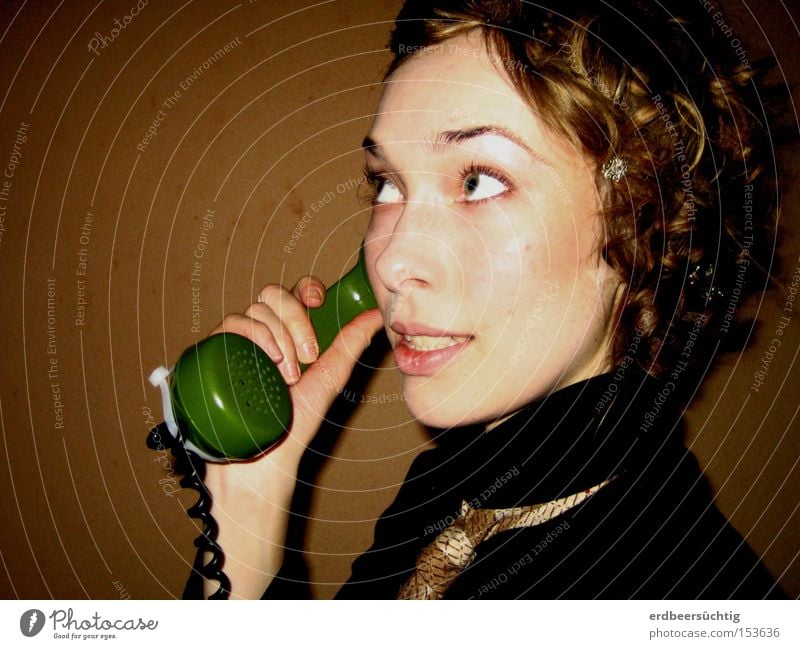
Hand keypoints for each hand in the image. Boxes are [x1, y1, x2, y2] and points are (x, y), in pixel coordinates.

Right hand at [195, 276, 382, 597]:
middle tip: (307, 357)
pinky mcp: (214, 356)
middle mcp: (261, 337)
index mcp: (287, 337)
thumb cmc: (294, 426)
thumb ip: (350, 346)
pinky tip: (266, 361)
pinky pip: (228, 327)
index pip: (293, 294)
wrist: (262, 464)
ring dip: (277, 337)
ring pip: (253, 311)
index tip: (318, 301)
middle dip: (295, 320)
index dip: (305, 288)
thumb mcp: (329, 381)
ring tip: (287, 375)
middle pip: (274, 296)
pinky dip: (252, 335)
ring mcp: (236, 346)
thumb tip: (375, 314)